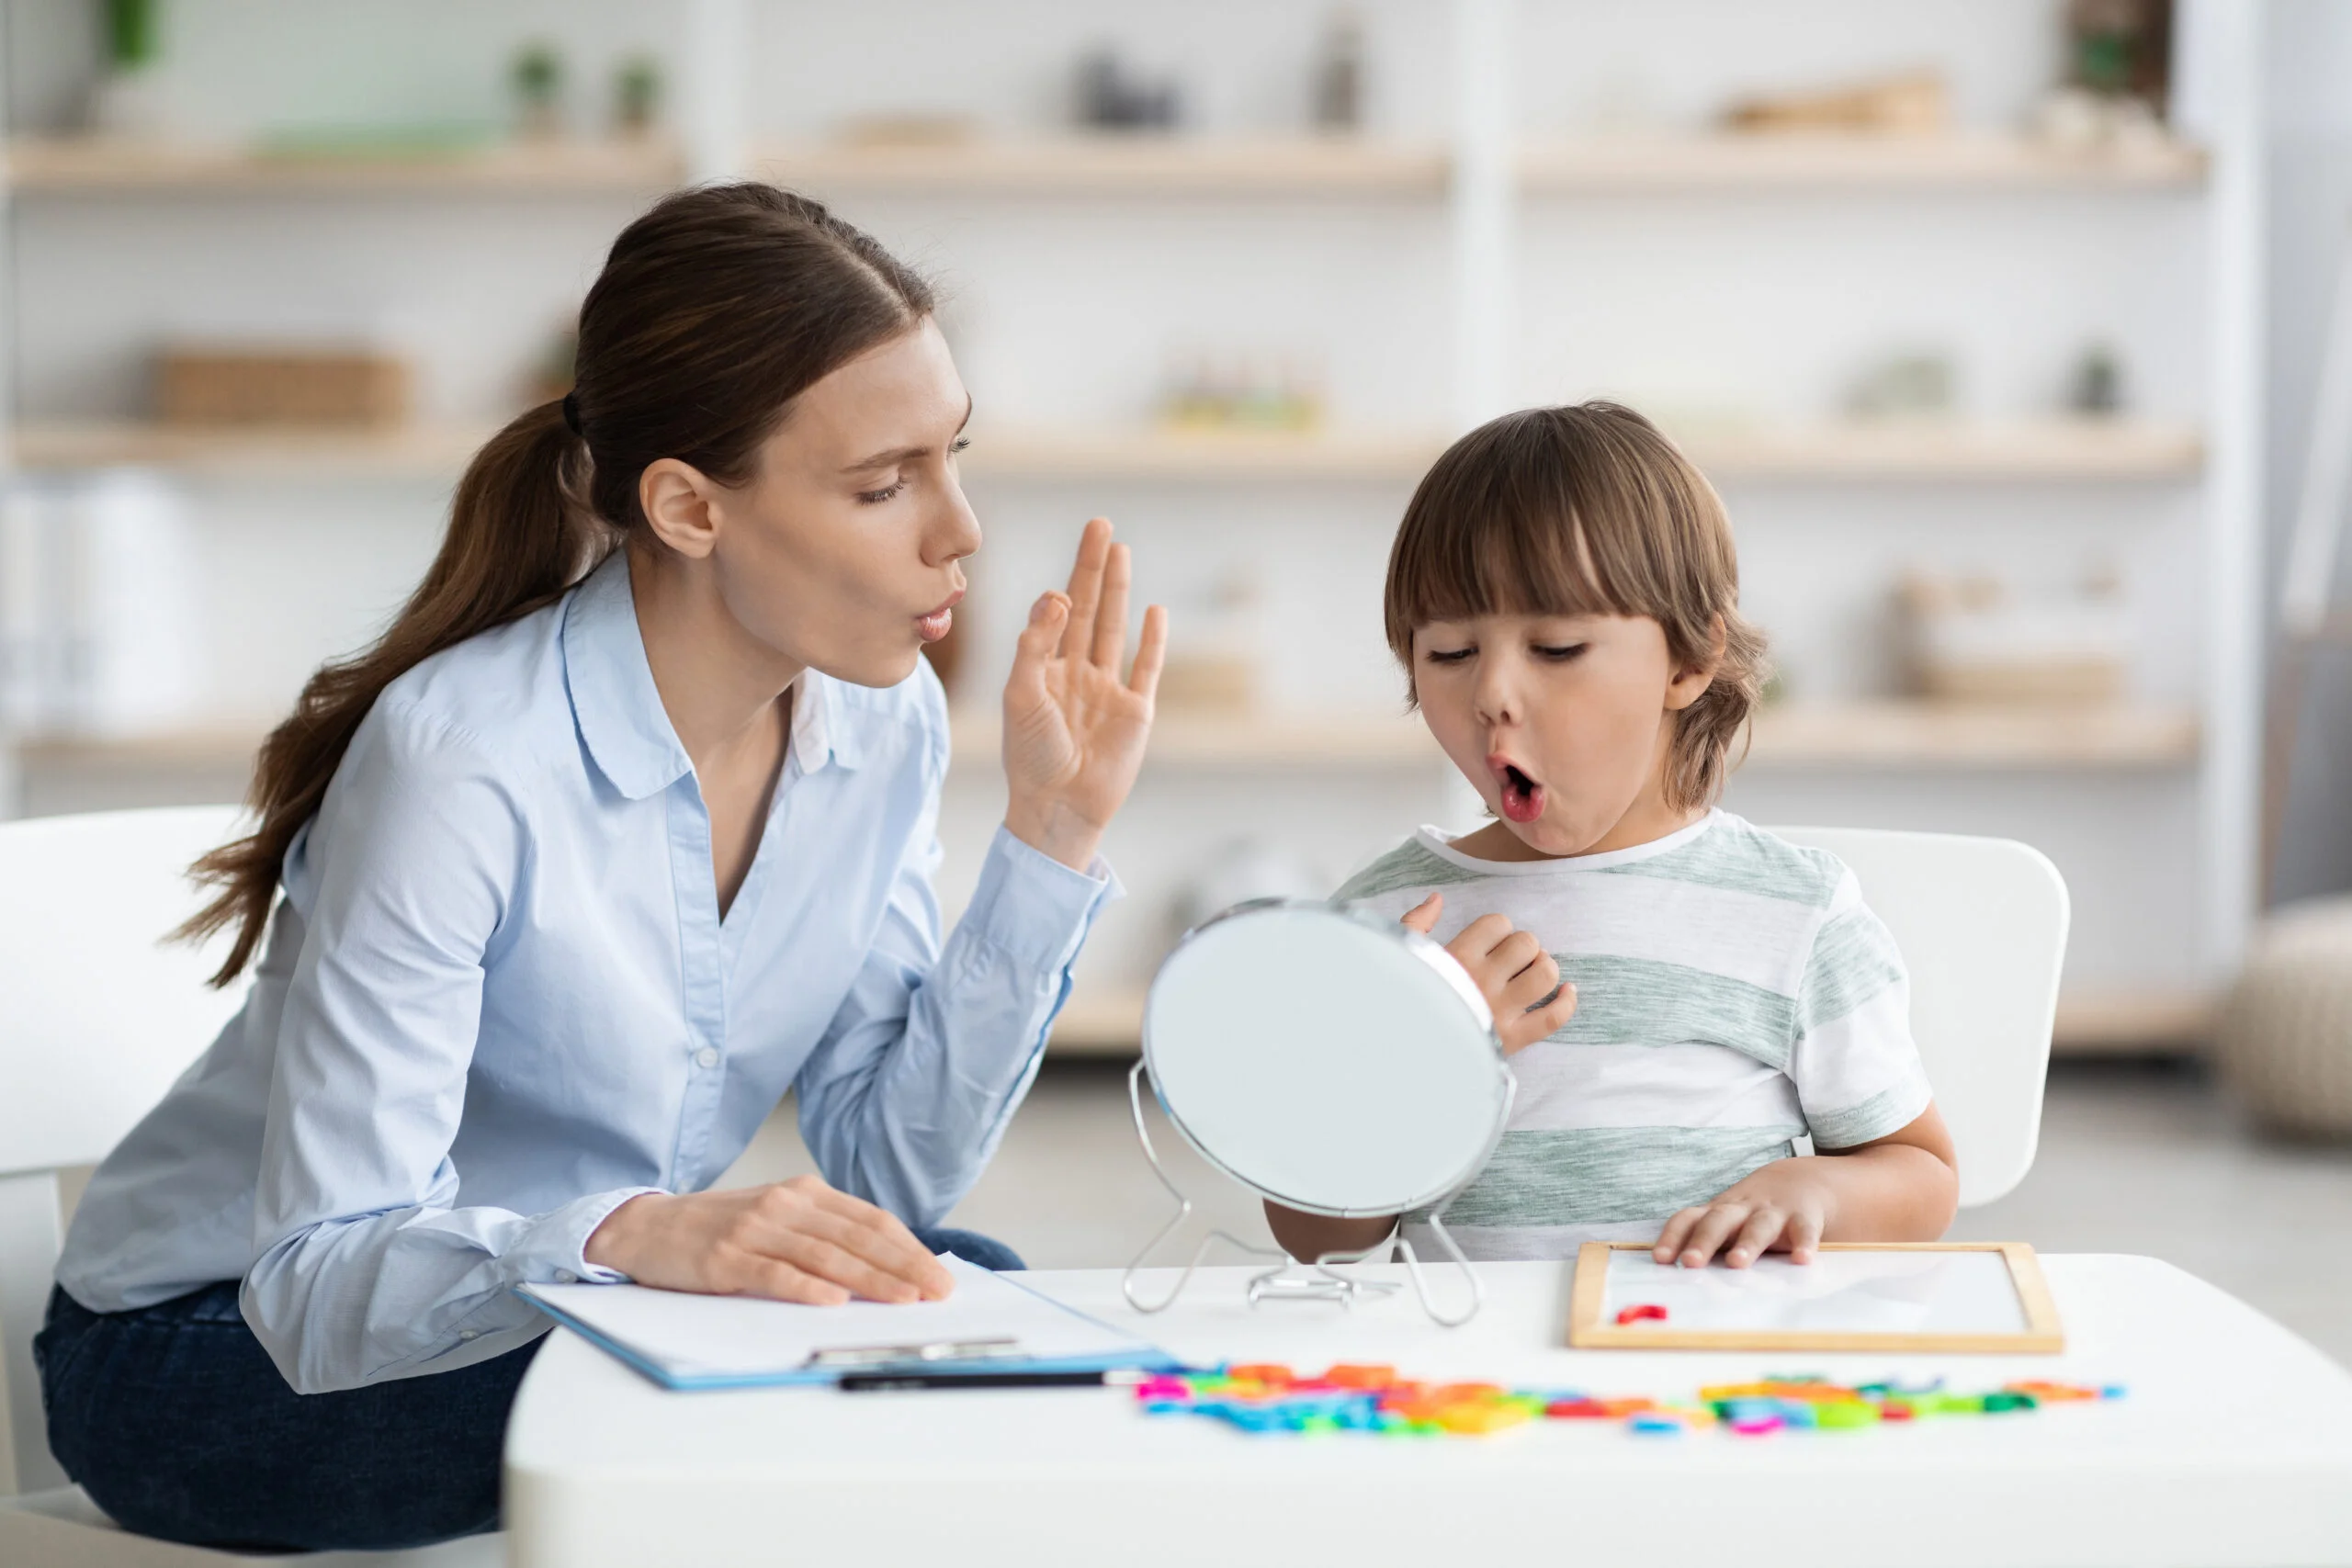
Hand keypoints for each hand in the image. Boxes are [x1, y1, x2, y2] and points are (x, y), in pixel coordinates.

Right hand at [582, 1174, 954, 1304]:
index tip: (938, 1275)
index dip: (909, 1248)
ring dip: (871, 1280)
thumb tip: (886, 1268)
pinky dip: (808, 1288)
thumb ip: (822, 1233)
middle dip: (904, 1267)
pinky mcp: (727, 1257)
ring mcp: (755, 1229)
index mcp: (805, 1193)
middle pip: (857, 1238)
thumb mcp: (777, 1218)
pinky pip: (775, 1273)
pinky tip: (835, 1301)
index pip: (871, 1221)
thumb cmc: (721, 1229)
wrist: (647, 1227)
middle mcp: (785, 1205)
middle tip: (937, 1293)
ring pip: (826, 1256)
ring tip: (904, 1300)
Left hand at [1001, 517, 1167, 870]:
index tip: (1062, 583)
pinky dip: (1152, 639)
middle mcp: (1075, 674)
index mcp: (1042, 670)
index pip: (1052, 616)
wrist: (1059, 807)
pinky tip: (1155, 610)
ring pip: (1114, 628)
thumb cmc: (1030, 756)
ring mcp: (1107, 690)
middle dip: (1092, 568)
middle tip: (1099, 525)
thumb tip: (1058, 596)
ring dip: (1118, 590)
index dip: (1059, 590)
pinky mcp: (1135, 712)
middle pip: (1086, 608)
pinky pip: (1146, 668)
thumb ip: (1035, 644)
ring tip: (1120, 550)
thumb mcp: (1020, 695)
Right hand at [1401, 893, 1576, 1054]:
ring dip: (1544, 968)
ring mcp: (1501, 1011)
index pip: (1497, 924)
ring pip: (1545, 974)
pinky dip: (1567, 1002)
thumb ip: (1416, 924)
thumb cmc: (1403, 1002)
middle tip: (1514, 961)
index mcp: (1457, 958)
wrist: (1405, 1056)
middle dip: (1524, 948)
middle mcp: (1482, 981)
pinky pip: (1554, 1017)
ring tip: (1533, 974)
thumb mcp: (1401, 957)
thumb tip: (1437, 899)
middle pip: (1527, 944)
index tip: (1493, 943)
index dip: (1500, 930)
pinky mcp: (1513, 1039)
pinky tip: (1567, 992)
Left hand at [1652, 1161, 1833, 1268]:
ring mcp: (1773, 1212)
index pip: (1689, 1219)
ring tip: (1736, 1264)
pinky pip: (1804, 1231)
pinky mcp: (1804, 1217)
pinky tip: (1801, 1260)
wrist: (1802, 1180)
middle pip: (1719, 1221)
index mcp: (1718, 1211)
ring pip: (1758, 1226)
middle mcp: (1742, 1209)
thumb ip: (1706, 1242)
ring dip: (1747, 1243)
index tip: (1660, 1260)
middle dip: (1703, 1241)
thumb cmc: (1754, 1211)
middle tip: (1690, 1263)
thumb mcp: (1728, 1220)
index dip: (1673, 1236)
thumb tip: (1673, 1275)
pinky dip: (1803, 1244)